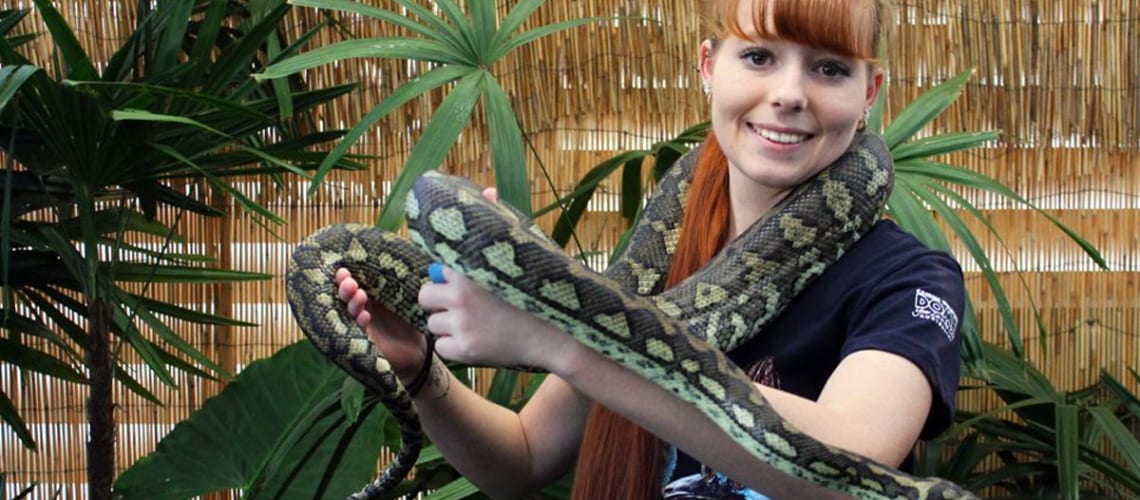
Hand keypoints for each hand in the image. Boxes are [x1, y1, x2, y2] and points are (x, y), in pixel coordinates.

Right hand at [335, 268, 426, 380]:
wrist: (417, 351)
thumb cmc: (410, 320)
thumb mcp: (405, 299)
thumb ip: (399, 284)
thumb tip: (399, 260)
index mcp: (369, 295)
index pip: (354, 283)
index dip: (346, 276)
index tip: (343, 269)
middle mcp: (362, 308)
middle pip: (346, 297)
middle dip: (345, 288)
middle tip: (348, 281)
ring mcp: (361, 324)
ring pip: (349, 312)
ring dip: (352, 303)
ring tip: (359, 295)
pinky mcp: (365, 340)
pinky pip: (358, 330)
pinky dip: (360, 322)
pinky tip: (365, 316)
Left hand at [417, 187, 573, 369]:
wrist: (560, 336)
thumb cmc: (542, 290)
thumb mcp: (524, 251)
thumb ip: (499, 221)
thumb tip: (489, 190)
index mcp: (470, 268)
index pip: (435, 270)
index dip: (449, 277)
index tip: (465, 282)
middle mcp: (460, 296)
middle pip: (425, 296)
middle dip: (441, 302)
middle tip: (468, 306)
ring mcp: (462, 325)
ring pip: (433, 324)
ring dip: (450, 325)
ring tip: (480, 324)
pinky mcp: (465, 351)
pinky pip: (442, 347)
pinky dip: (457, 346)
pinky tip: (481, 340)